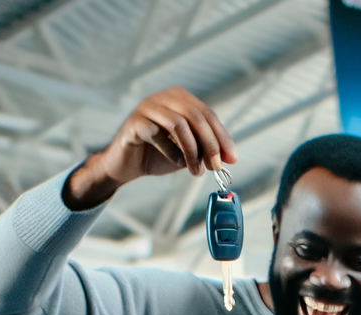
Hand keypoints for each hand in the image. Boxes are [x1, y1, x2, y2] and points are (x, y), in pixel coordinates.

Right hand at [64, 86, 236, 208]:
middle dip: (211, 145)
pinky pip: (159, 135)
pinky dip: (173, 153)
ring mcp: (147, 107)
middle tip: (216, 168)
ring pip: (180, 124)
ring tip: (196, 172)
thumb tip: (230, 157)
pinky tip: (176, 163)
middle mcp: (163, 97)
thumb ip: (206, 150)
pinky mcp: (134, 122)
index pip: (208, 114)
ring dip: (193, 152)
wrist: (128, 166)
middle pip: (196, 116)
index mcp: (179, 99)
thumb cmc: (159, 155)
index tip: (232, 159)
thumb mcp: (189, 152)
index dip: (222, 137)